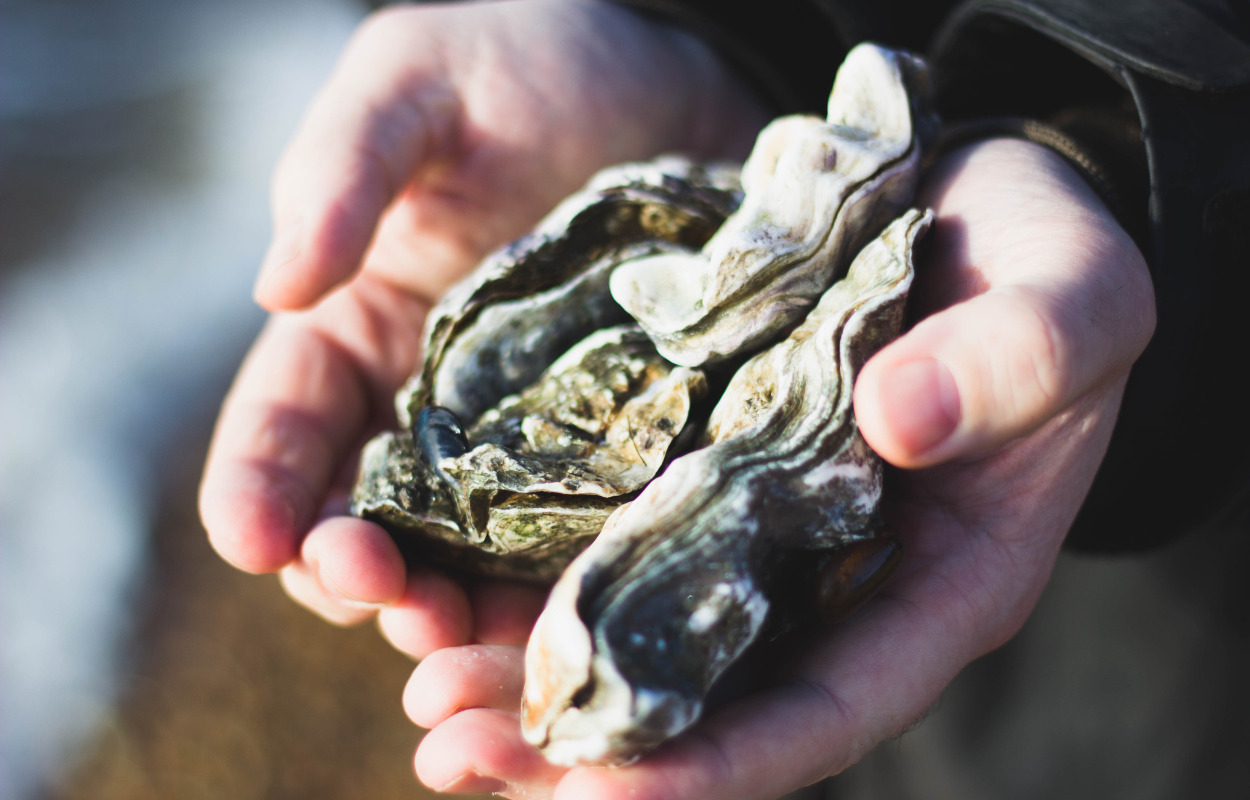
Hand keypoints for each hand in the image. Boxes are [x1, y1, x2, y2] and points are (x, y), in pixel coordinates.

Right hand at [197, 0, 768, 645]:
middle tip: (385, 596)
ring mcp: (528, 445)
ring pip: (468, 563)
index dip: (257, 492)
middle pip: (369, 524)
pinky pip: (577, 546)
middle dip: (360, 576)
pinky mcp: (618, 458)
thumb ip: (343, 172)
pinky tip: (575, 620)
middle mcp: (432, 411)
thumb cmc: (530, 66)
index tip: (253, 539)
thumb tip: (276, 288)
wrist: (674, 83)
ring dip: (456, 614)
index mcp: (360, 334)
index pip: (285, 432)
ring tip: (467, 638)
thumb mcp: (419, 86)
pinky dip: (562, 596)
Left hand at [401, 138, 1155, 797]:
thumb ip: (1016, 362)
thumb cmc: (1047, 263)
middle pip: (712, 695)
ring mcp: (759, 522)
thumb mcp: (1075, 299)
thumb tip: (899, 424)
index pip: (832, 706)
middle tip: (455, 749)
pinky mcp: (699, 458)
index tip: (603, 791)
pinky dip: (536, 561)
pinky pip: (612, 527)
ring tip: (423, 685)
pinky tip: (447, 567)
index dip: (724, 763)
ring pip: (643, 625)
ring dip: (535, 664)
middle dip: (588, 739)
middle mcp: (837, 576)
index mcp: (943, 582)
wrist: (970, 202)